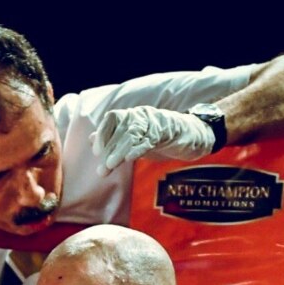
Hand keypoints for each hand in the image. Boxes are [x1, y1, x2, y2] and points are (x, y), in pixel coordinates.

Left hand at [91, 106, 214, 176]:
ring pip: (133, 134)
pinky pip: (150, 138)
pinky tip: (130, 158)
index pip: (111, 118)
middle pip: (121, 130)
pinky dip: (138, 148)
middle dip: (110, 150)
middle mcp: (142, 115)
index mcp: (132, 115)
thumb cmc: (159, 138)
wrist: (190, 136)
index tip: (97, 152)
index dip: (103, 133)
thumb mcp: (134, 139)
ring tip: (111, 165)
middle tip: (103, 169)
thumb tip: (92, 138)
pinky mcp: (168, 130)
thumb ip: (114, 138)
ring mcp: (155, 121)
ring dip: (120, 151)